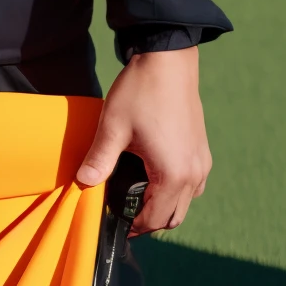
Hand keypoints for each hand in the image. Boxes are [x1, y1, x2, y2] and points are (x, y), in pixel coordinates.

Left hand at [74, 46, 210, 234]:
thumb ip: (99, 159)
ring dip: (163, 206)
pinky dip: (175, 191)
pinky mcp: (202, 149)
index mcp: (173, 174)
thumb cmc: (141, 92)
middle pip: (173, 217)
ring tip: (135, 195)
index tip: (112, 221)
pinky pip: (193, 185)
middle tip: (121, 211)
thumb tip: (83, 183)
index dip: (132, 225)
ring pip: (185, 203)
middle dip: (148, 221)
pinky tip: (153, 175)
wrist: (169, 60)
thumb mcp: (113, 127)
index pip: (154, 218)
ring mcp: (201, 162)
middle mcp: (193, 173)